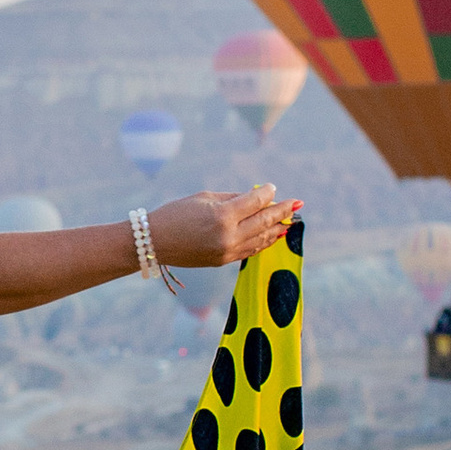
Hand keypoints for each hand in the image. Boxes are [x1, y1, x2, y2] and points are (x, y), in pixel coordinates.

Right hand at [146, 186, 302, 268]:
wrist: (154, 242)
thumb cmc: (175, 214)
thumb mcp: (202, 198)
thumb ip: (231, 198)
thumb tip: (255, 198)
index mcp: (222, 215)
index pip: (255, 202)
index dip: (267, 193)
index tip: (273, 188)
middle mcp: (228, 235)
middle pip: (264, 221)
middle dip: (282, 211)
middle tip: (296, 204)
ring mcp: (227, 251)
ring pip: (262, 238)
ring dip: (278, 228)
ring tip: (290, 220)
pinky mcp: (224, 261)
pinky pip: (251, 250)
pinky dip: (264, 241)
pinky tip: (273, 235)